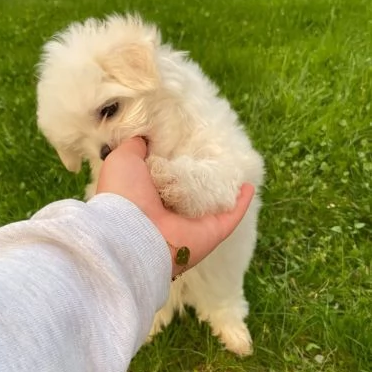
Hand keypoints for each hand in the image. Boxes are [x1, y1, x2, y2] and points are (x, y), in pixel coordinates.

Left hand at [96, 138, 254, 276]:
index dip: (177, 157)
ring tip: (235, 166)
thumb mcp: (122, 159)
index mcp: (148, 193)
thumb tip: (146, 137)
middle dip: (203, 173)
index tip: (189, 139)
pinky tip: (248, 186)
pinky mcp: (211, 232)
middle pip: (193, 189)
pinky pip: (230, 216)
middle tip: (216, 151)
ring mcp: (192, 222)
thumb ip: (135, 146)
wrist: (132, 233)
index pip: (167, 174)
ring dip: (225, 187)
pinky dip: (241, 203)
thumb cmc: (124, 194)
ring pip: (214, 203)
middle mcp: (170, 209)